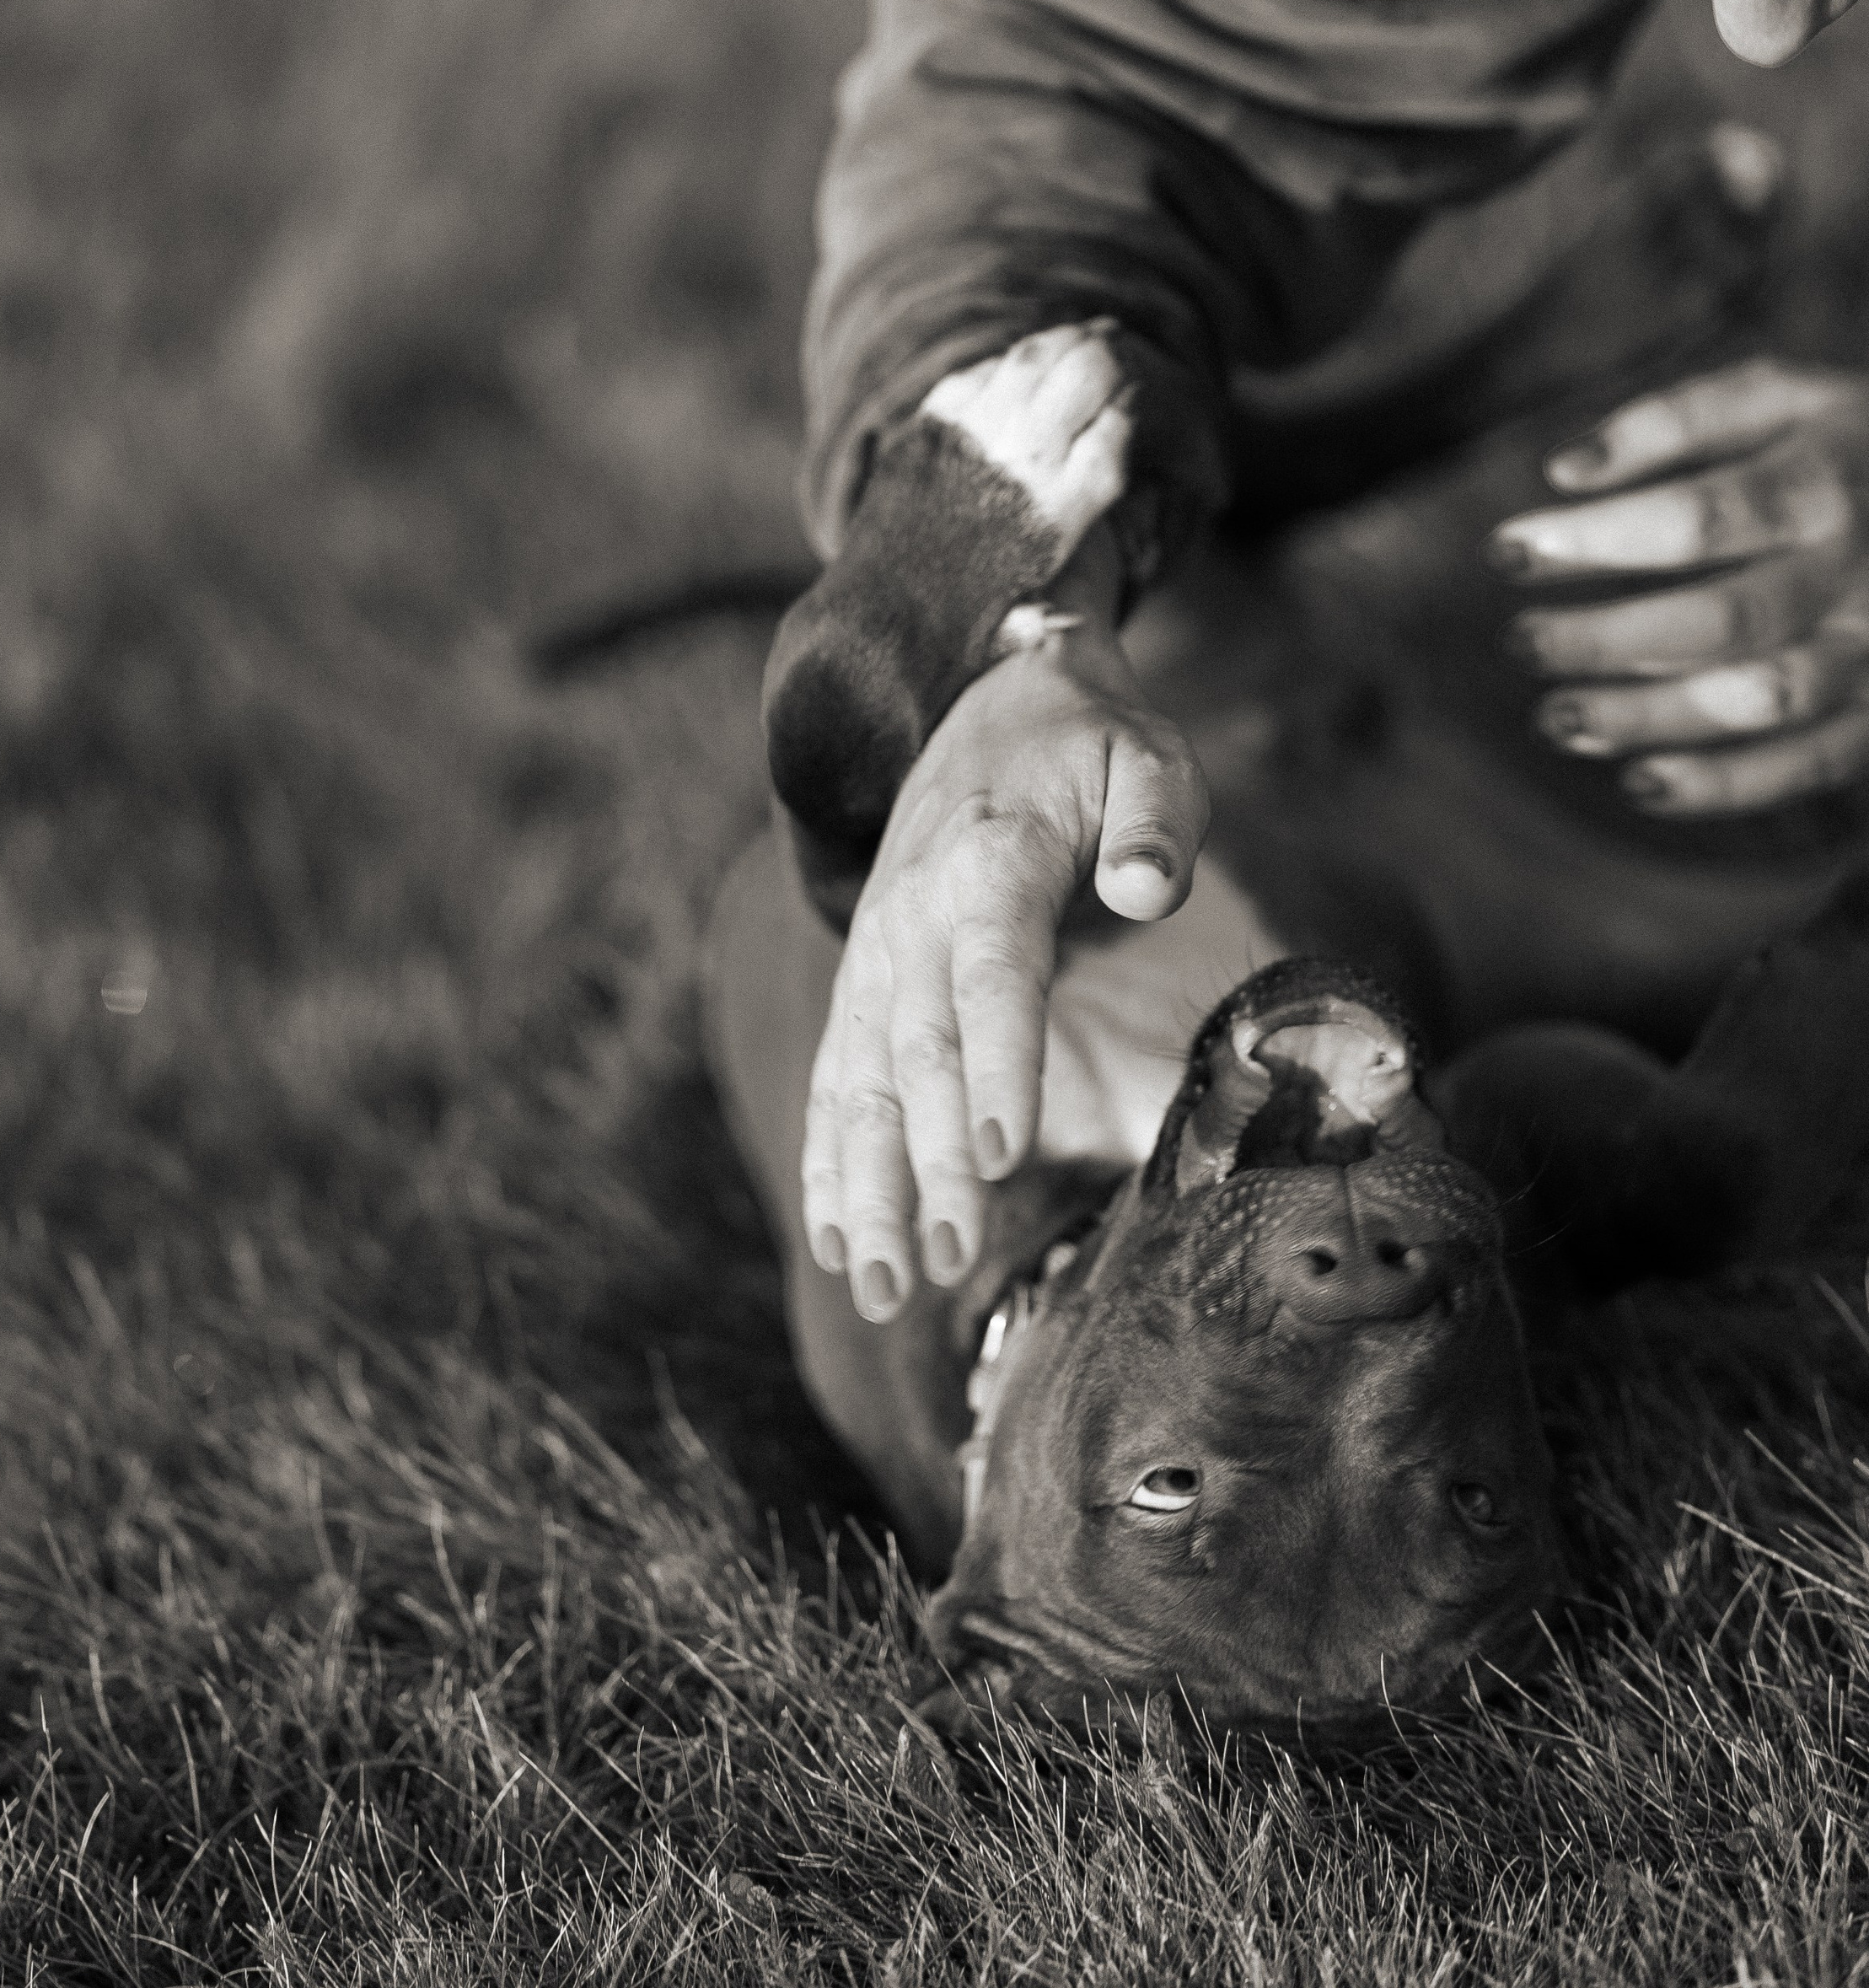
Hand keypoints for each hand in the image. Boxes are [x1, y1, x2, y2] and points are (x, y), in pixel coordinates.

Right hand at [800, 616, 1208, 1320]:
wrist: (989, 698)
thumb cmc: (1090, 743)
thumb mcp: (1148, 754)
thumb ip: (1157, 819)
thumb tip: (1147, 891)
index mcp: (989, 862)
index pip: (991, 976)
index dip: (995, 1066)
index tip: (999, 1155)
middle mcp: (915, 916)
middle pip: (918, 1052)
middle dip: (928, 1166)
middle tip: (951, 1259)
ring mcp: (879, 953)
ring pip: (859, 1083)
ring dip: (866, 1189)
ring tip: (879, 1289)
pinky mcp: (868, 982)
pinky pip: (836, 1079)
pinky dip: (829, 1161)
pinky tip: (836, 1242)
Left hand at [1490, 358, 1868, 814]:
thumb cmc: (1848, 444)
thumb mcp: (1784, 396)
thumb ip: (1676, 419)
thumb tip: (1564, 470)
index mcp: (1823, 484)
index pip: (1695, 520)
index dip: (1594, 540)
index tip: (1506, 550)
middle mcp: (1855, 576)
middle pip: (1720, 621)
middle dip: (1606, 639)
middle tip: (1521, 641)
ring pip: (1757, 702)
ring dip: (1648, 719)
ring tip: (1556, 718)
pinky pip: (1806, 765)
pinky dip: (1723, 786)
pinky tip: (1639, 782)